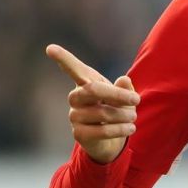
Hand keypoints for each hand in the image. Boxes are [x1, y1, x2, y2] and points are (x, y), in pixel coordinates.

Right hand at [47, 44, 139, 163]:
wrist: (112, 139)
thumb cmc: (117, 110)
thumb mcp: (125, 97)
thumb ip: (125, 88)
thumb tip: (124, 79)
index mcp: (86, 83)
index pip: (74, 69)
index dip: (63, 58)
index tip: (50, 48)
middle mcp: (76, 97)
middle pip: (93, 90)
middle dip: (118, 95)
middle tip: (137, 100)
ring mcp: (75, 116)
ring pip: (103, 113)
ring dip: (125, 115)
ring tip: (133, 117)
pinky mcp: (78, 134)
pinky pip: (103, 130)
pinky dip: (121, 129)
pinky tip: (130, 128)